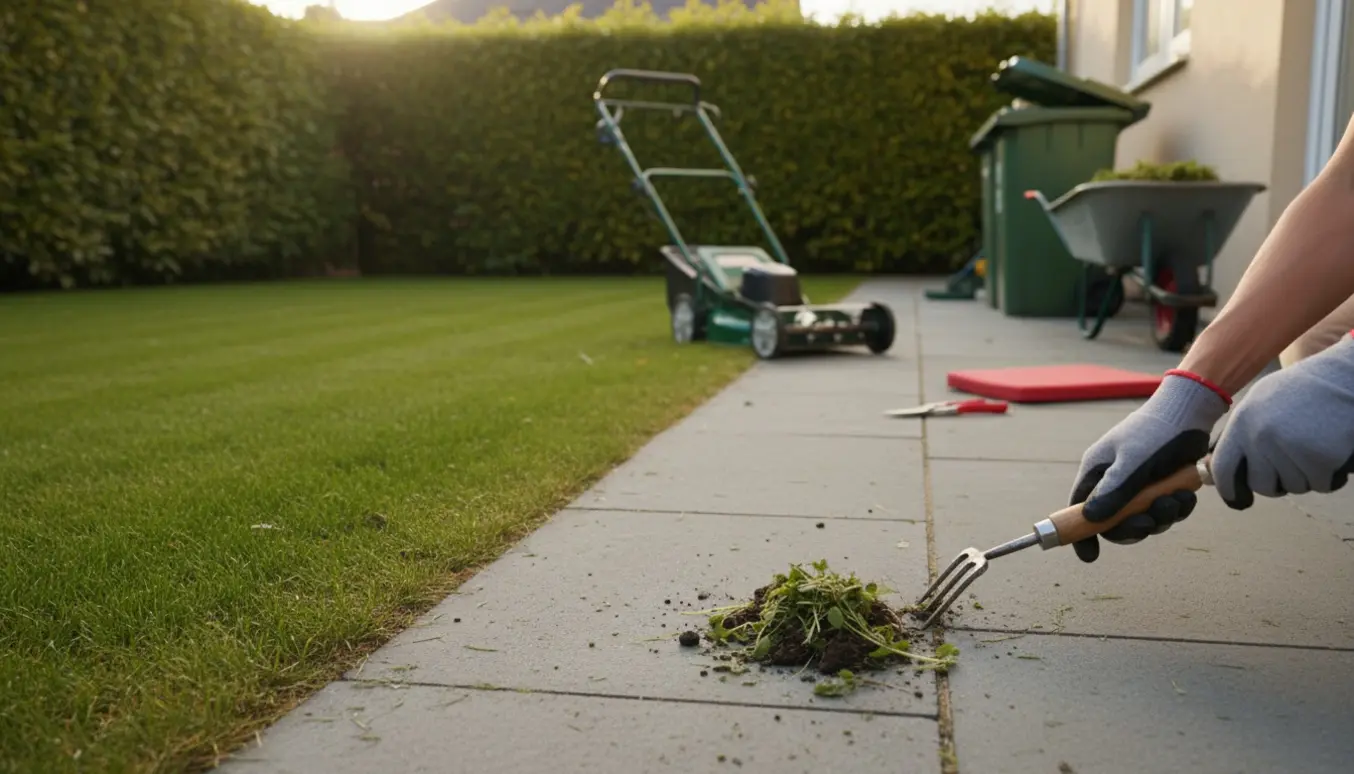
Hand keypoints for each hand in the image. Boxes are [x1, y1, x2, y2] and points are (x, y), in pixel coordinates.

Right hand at [1069, 372, 1229, 561]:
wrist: (1190, 412)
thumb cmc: (1154, 432)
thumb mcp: (1131, 463)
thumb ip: (1113, 493)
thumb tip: (1091, 520)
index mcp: (1098, 472)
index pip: (1080, 508)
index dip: (1082, 533)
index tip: (1090, 555)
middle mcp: (1115, 481)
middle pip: (1114, 522)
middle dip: (1133, 526)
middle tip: (1149, 522)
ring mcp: (1140, 485)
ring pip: (1144, 519)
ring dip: (1161, 516)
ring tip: (1175, 500)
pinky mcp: (1163, 487)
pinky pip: (1166, 512)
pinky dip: (1177, 509)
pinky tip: (1186, 495)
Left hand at [1212, 334, 1353, 508]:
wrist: (1345, 376)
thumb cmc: (1303, 391)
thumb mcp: (1260, 402)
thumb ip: (1240, 435)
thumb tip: (1214, 473)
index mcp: (1242, 422)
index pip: (1223, 469)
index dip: (1229, 490)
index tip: (1239, 500)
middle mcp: (1261, 437)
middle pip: (1262, 485)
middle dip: (1278, 482)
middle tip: (1294, 462)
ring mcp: (1290, 448)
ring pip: (1295, 487)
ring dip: (1307, 475)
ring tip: (1315, 445)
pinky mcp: (1320, 458)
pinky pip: (1321, 485)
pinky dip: (1330, 476)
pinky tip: (1333, 451)